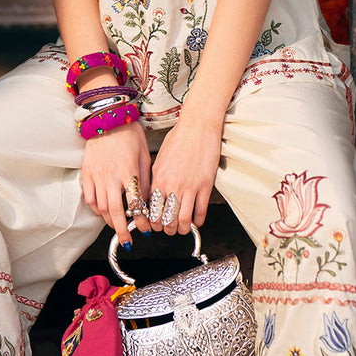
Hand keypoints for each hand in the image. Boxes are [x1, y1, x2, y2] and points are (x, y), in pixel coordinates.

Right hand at [81, 121, 152, 248]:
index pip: (135, 204)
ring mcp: (96, 175)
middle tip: (127, 241)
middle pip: (114, 212)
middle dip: (122, 230)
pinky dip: (95, 209)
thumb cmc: (130, 134)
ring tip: (118, 227)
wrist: (108, 118)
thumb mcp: (144, 156)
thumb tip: (147, 201)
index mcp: (128, 172)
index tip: (146, 229)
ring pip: (100, 207)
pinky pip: (89, 197)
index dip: (141, 220)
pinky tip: (102, 212)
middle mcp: (111, 176)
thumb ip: (145, 180)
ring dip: (109, 221)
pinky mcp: (86, 173)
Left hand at [149, 110, 223, 235]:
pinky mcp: (205, 185)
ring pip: (183, 220)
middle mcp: (172, 185)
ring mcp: (189, 187)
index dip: (152, 222)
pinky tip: (197, 221)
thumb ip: (156, 179)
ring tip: (182, 228)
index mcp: (158, 179)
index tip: (155, 225)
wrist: (198, 126)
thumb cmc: (179, 138)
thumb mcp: (159, 159)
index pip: (151, 210)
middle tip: (169, 229)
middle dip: (166, 229)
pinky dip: (198, 221)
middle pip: (166, 219)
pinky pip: (200, 211)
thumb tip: (155, 194)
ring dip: (182, 229)